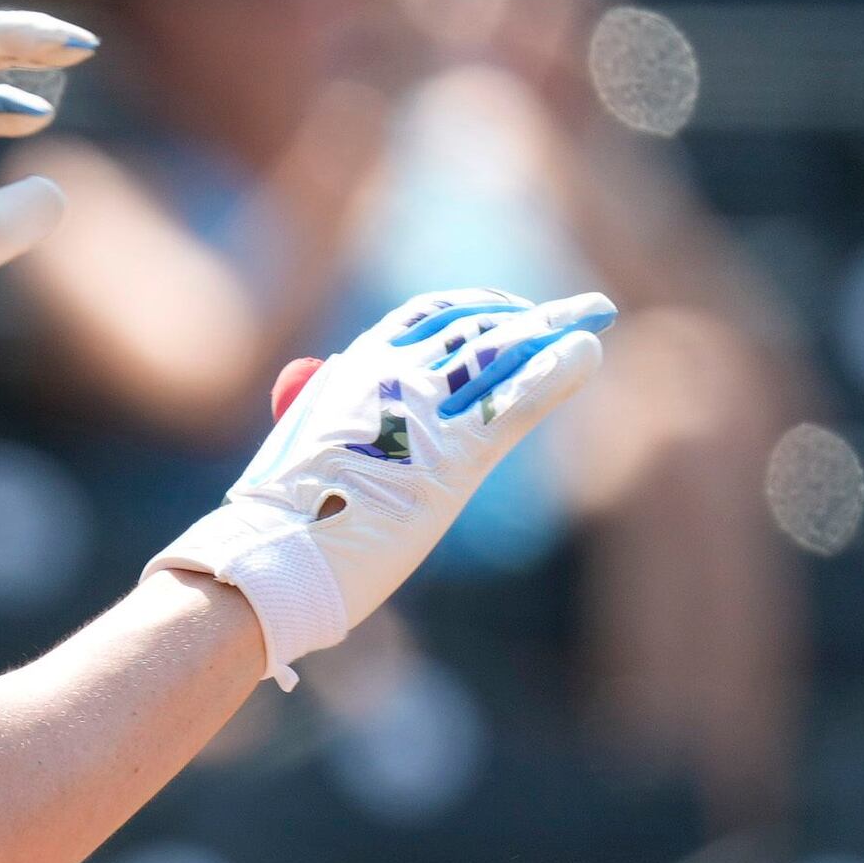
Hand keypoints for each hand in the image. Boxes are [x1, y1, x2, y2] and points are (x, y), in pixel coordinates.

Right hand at [156, 285, 612, 683]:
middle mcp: (389, 375)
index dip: (477, 305)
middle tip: (579, 310)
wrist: (271, 557)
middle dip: (533, 315)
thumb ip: (342, 414)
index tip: (510, 308)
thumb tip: (344, 390)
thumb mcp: (309, 443)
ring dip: (555, 330)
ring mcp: (422, 412)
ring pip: (501, 352)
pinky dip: (557, 372)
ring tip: (592, 318)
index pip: (427, 315)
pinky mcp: (451, 456)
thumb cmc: (285, 517)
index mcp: (351, 369)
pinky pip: (516, 400)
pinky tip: (587, 354)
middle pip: (475, 325)